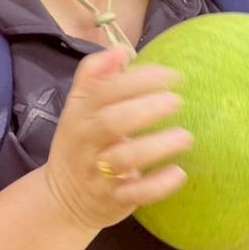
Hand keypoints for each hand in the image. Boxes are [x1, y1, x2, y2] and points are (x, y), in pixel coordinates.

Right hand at [42, 46, 191, 231]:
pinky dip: (158, 185)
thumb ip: (95, 75)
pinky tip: (179, 173)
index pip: (105, 91)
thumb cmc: (81, 144)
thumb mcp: (79, 107)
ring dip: (156, 147)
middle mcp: (87, 141)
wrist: (62, 199)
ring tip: (185, 137)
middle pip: (112, 122)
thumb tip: (120, 50)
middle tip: (177, 101)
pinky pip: (135, 193)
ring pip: (124, 159)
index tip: (173, 76)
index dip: (139, 81)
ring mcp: (98, 172)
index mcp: (80, 113)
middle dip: (146, 109)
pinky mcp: (113, 199)